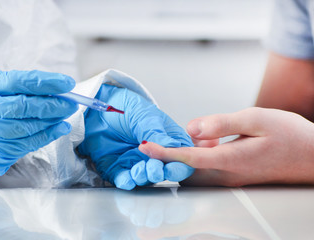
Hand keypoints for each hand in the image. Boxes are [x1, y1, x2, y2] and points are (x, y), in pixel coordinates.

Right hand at [0, 70, 77, 187]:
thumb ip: (19, 88)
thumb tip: (56, 89)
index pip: (18, 82)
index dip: (45, 82)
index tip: (67, 83)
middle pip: (23, 106)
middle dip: (52, 104)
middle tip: (71, 102)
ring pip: (27, 127)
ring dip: (52, 120)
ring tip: (67, 113)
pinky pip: (28, 143)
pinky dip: (48, 135)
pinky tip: (60, 128)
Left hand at [78, 84, 193, 189]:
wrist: (98, 108)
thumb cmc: (126, 107)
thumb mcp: (145, 116)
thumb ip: (157, 133)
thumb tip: (172, 147)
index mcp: (167, 140)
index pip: (180, 157)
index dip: (178, 164)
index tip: (170, 164)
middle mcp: (154, 154)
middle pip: (164, 171)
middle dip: (160, 173)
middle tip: (154, 169)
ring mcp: (137, 162)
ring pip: (145, 178)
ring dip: (144, 177)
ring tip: (140, 170)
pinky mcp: (118, 168)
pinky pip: (124, 179)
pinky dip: (126, 181)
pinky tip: (127, 179)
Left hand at [139, 107, 313, 186]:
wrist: (313, 157)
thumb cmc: (290, 136)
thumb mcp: (257, 119)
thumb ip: (221, 123)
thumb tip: (191, 128)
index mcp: (230, 159)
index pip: (187, 159)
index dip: (163, 152)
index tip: (144, 147)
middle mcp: (227, 175)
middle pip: (186, 171)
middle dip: (172, 155)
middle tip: (175, 136)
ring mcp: (231, 179)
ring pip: (195, 172)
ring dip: (187, 155)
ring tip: (200, 136)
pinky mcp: (234, 177)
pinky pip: (207, 170)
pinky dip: (200, 156)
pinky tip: (211, 140)